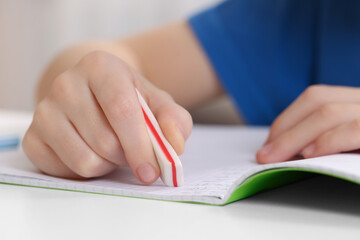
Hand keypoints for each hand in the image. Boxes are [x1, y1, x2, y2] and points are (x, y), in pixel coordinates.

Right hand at [22, 51, 191, 183]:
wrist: (95, 97)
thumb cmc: (130, 101)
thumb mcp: (158, 104)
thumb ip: (174, 121)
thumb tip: (174, 144)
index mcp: (100, 66)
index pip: (121, 108)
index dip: (139, 144)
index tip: (151, 172)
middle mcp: (66, 83)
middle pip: (104, 140)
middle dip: (126, 157)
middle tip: (131, 153)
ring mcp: (44, 110)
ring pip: (84, 160)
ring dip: (106, 165)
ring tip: (111, 150)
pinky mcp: (32, 136)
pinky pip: (62, 170)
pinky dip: (84, 171)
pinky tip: (90, 153)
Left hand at [257, 85, 359, 162]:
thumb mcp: (349, 144)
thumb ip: (326, 137)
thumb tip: (285, 150)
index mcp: (357, 100)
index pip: (316, 97)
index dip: (286, 120)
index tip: (268, 145)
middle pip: (317, 101)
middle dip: (285, 130)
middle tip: (265, 156)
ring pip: (329, 113)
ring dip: (296, 137)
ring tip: (279, 158)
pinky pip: (354, 130)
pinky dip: (327, 142)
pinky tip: (309, 155)